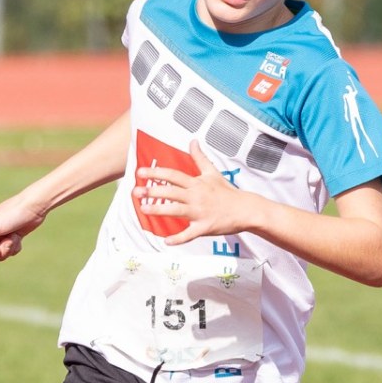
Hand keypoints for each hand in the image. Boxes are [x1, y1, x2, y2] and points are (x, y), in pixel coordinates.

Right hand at [0, 193, 47, 261]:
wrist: (33, 207)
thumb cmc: (12, 215)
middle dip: (1, 252)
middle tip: (8, 242)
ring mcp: (0, 236)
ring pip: (1, 254)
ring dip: (9, 248)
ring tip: (14, 236)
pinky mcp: (12, 237)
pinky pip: (10, 251)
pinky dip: (16, 246)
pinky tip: (19, 236)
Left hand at [133, 140, 254, 244]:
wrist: (245, 209)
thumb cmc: (227, 192)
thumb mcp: (213, 172)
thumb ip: (200, 157)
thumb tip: (193, 141)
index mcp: (196, 183)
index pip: (173, 175)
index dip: (156, 173)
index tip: (140, 172)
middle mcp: (196, 196)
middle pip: (171, 192)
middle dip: (152, 191)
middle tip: (136, 191)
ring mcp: (200, 212)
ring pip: (176, 211)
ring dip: (159, 210)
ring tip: (144, 209)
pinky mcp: (205, 227)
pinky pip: (190, 234)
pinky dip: (179, 238)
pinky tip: (167, 241)